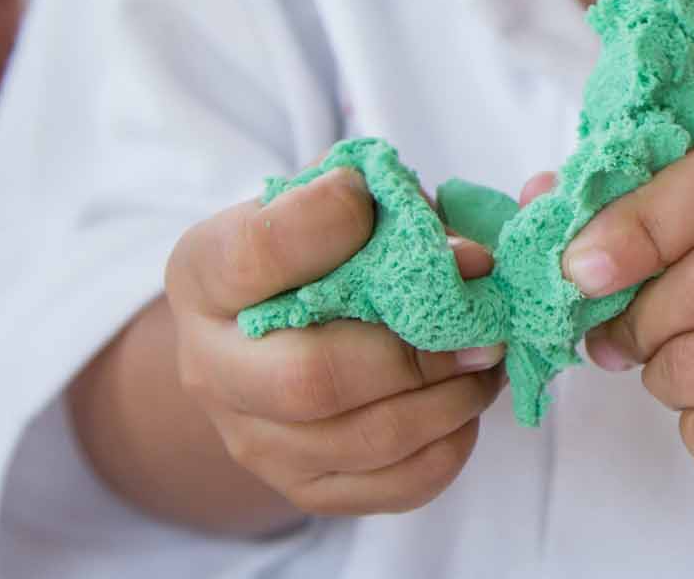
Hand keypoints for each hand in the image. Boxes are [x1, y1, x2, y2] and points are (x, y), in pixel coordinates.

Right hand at [163, 165, 507, 515]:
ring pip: (367, 439)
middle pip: (311, 378)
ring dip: (452, 398)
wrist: (264, 339)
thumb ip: (388, 207)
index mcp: (207, 274)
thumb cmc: (312, 251)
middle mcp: (212, 367)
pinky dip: (452, 443)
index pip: (255, 253)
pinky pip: (397, 485)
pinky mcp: (304, 490)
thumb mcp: (328, 204)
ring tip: (486, 356)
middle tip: (481, 324)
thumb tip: (471, 259)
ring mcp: (254, 441)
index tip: (376, 202)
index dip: (329, 223)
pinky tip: (463, 402)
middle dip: (417, 351)